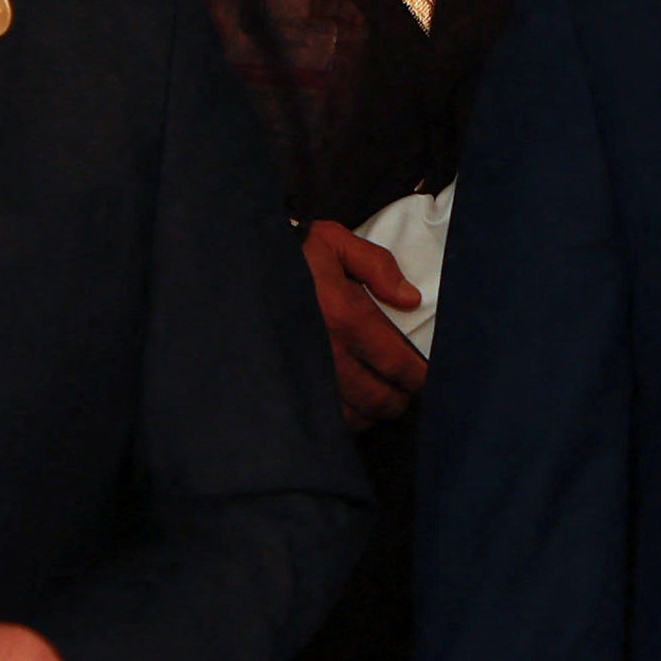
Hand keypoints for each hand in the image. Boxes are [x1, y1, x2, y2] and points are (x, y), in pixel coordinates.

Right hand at [304, 220, 429, 427]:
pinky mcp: (287, 386)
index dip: (417, 376)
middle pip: (378, 397)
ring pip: (353, 414)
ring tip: (378, 400)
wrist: (237, 270)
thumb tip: (410, 298)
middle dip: (398, 398)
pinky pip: (324, 417)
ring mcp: (306, 375)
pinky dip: (343, 418)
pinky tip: (349, 405)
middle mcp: (327, 352)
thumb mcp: (334, 242)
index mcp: (345, 316)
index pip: (396, 362)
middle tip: (403, 390)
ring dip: (372, 412)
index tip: (423, 375)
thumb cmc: (289, 256)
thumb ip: (377, 265)